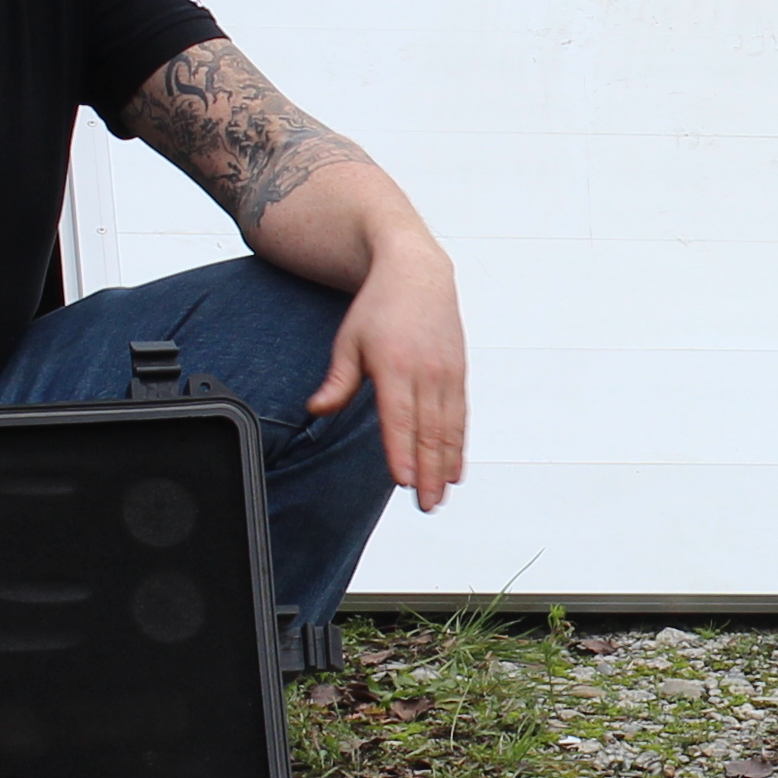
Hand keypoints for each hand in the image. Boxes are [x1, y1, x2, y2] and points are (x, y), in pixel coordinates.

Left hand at [312, 243, 467, 508]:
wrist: (417, 272)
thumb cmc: (380, 306)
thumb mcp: (348, 340)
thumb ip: (338, 380)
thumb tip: (317, 409)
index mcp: (395, 364)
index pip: (399, 417)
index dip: (402, 452)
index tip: (403, 482)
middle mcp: (427, 371)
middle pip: (429, 432)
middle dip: (427, 472)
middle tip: (425, 505)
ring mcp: (447, 373)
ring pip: (449, 429)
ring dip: (445, 466)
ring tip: (439, 496)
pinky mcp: (458, 374)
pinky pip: (461, 417)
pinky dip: (459, 446)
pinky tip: (454, 469)